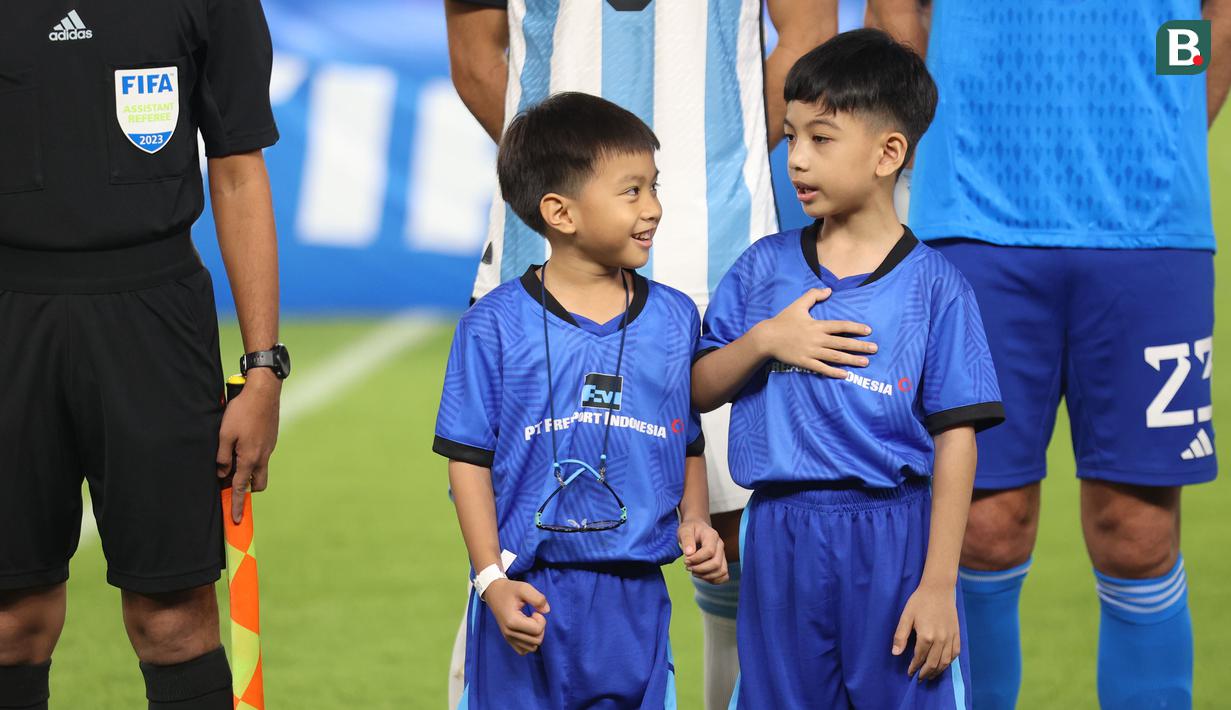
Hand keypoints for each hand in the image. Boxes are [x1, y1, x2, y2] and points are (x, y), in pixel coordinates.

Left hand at [216, 369, 280, 522]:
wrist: (264, 391)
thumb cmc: (241, 412)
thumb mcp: (224, 434)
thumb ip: (222, 457)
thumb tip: (223, 473)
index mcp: (250, 458)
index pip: (241, 488)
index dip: (236, 505)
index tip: (235, 520)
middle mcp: (263, 456)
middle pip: (258, 483)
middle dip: (248, 489)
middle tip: (233, 484)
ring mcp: (269, 447)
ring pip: (260, 468)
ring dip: (249, 470)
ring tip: (234, 457)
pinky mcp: (271, 439)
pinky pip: (262, 455)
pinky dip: (253, 456)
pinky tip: (243, 440)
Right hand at [484, 579, 549, 654]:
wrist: (494, 593)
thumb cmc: (510, 590)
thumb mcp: (524, 588)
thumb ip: (538, 598)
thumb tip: (546, 611)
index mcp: (512, 621)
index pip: (537, 630)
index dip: (541, 620)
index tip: (535, 611)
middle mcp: (509, 633)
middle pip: (537, 640)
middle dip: (540, 627)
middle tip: (534, 616)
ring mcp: (508, 639)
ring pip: (532, 648)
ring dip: (536, 635)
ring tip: (530, 623)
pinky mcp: (509, 641)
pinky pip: (524, 651)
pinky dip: (529, 643)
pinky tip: (527, 631)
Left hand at [678, 519, 727, 583]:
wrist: (697, 528)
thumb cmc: (690, 529)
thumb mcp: (684, 530)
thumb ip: (686, 540)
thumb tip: (689, 554)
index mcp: (712, 536)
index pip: (709, 551)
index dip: (696, 559)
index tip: (685, 560)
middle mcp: (720, 545)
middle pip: (716, 563)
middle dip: (699, 569)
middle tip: (688, 567)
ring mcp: (723, 555)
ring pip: (721, 571)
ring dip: (705, 576)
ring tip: (693, 571)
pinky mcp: (722, 563)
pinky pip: (724, 576)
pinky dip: (712, 580)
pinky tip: (701, 575)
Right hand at [752, 288, 875, 378]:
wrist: (766, 337)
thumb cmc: (783, 320)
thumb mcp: (798, 304)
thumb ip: (813, 295)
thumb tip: (829, 290)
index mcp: (817, 325)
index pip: (841, 326)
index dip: (856, 328)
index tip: (868, 331)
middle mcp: (817, 339)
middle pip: (842, 343)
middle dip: (860, 346)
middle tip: (875, 349)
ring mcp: (811, 352)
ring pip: (835, 357)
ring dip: (852, 360)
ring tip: (865, 362)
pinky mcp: (805, 362)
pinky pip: (822, 368)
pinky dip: (834, 372)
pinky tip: (845, 375)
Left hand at [892, 580, 960, 680]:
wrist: (939, 589)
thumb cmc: (919, 601)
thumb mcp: (906, 617)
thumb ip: (900, 636)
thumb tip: (895, 653)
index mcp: (926, 636)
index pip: (919, 658)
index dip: (914, 668)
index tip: (909, 673)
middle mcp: (940, 640)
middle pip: (933, 663)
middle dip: (925, 673)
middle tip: (919, 679)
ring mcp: (950, 638)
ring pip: (945, 662)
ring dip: (937, 671)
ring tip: (930, 676)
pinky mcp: (957, 634)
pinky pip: (955, 654)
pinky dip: (949, 662)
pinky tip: (943, 664)